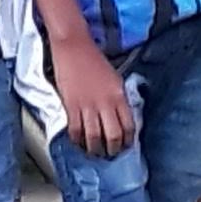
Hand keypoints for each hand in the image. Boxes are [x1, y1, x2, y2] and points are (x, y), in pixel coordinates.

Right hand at [49, 32, 134, 158]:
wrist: (74, 47)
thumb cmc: (94, 59)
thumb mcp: (114, 78)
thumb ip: (118, 98)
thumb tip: (118, 115)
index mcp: (119, 95)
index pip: (128, 125)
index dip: (128, 140)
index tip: (126, 146)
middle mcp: (105, 103)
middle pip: (113, 135)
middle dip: (113, 149)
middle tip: (111, 154)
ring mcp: (87, 106)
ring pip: (94, 137)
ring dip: (95, 149)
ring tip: (95, 153)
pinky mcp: (71, 106)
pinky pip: (75, 130)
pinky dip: (78, 140)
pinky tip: (79, 143)